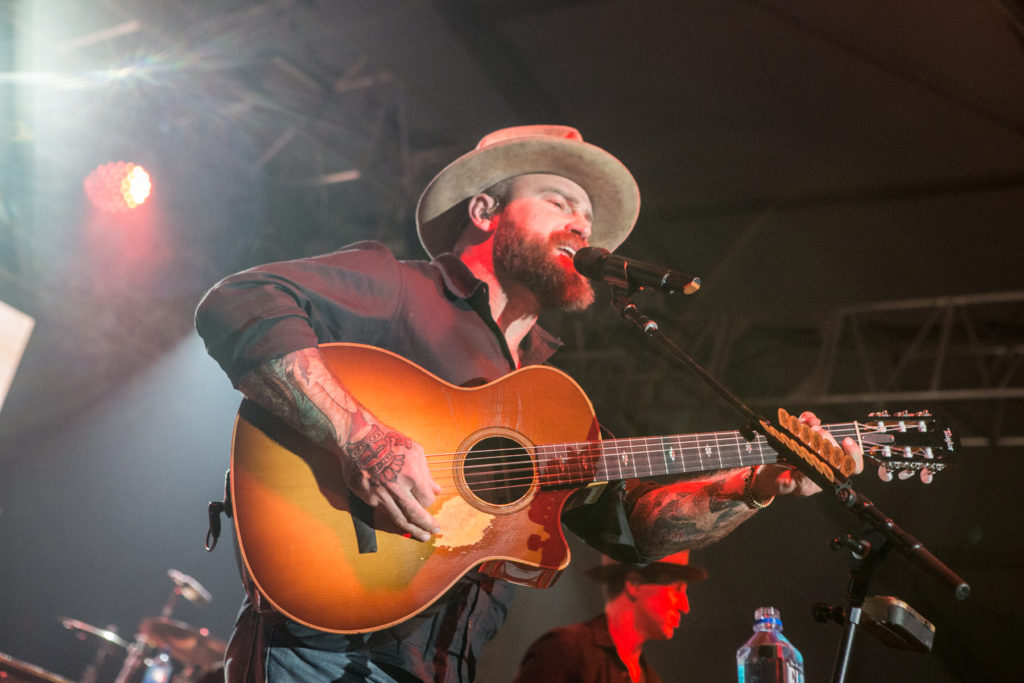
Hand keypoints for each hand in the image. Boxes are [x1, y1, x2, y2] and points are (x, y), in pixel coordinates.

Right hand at [341, 415, 441, 541]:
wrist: (357, 437)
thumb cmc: (388, 440)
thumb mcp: (415, 451)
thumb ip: (427, 473)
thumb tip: (437, 490)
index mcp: (411, 474)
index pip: (427, 500)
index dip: (430, 502)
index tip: (430, 502)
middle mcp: (395, 487)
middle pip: (415, 515)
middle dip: (427, 526)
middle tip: (434, 532)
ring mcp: (379, 494)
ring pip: (398, 518)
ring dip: (412, 530)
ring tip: (421, 536)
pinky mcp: (366, 497)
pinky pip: (383, 509)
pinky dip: (392, 512)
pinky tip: (398, 515)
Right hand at [752, 411, 863, 498]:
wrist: (763, 476)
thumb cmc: (780, 483)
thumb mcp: (792, 485)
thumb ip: (805, 479)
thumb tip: (818, 467)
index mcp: (827, 475)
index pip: (850, 467)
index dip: (853, 454)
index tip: (846, 442)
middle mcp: (824, 460)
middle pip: (835, 446)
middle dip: (826, 438)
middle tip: (815, 434)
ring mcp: (814, 446)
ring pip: (824, 432)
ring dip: (816, 427)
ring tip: (808, 427)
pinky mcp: (803, 436)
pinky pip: (810, 424)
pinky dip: (808, 418)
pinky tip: (805, 418)